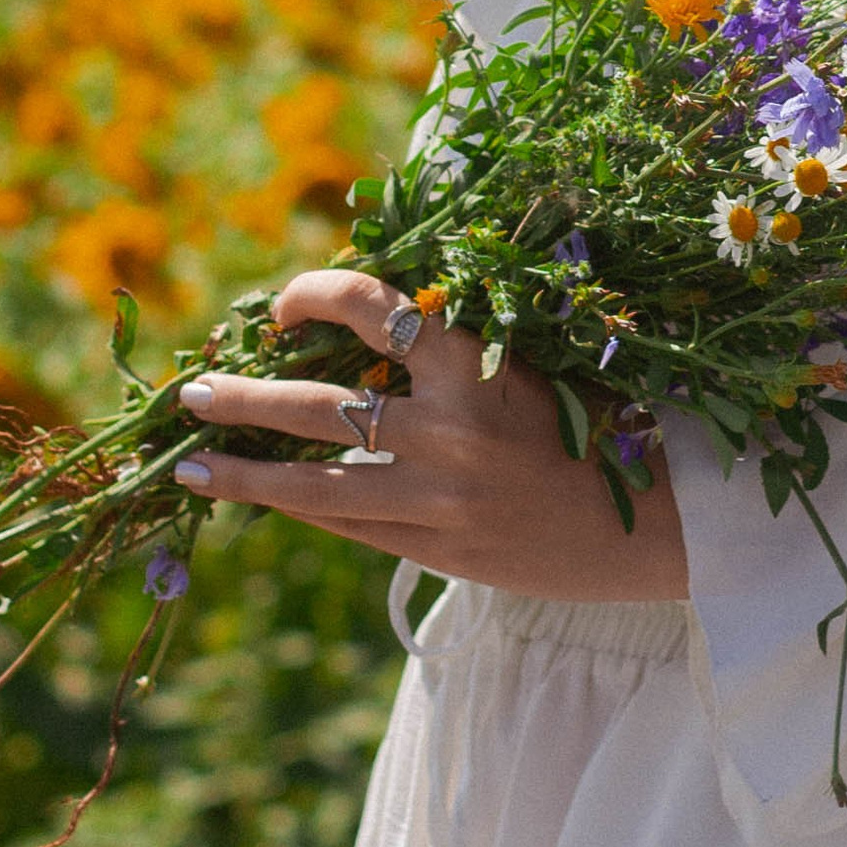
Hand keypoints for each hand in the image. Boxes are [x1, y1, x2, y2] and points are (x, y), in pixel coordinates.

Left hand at [171, 267, 688, 604]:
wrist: (655, 520)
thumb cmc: (595, 425)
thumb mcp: (525, 366)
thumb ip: (449, 351)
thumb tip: (354, 330)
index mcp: (474, 362)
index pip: (368, 303)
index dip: (310, 296)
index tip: (282, 309)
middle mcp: (448, 428)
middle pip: (314, 406)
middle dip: (241, 398)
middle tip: (193, 394)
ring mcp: (438, 497)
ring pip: (312, 484)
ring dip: (243, 472)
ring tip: (191, 468)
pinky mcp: (439, 549)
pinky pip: (349, 525)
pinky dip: (302, 508)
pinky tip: (265, 500)